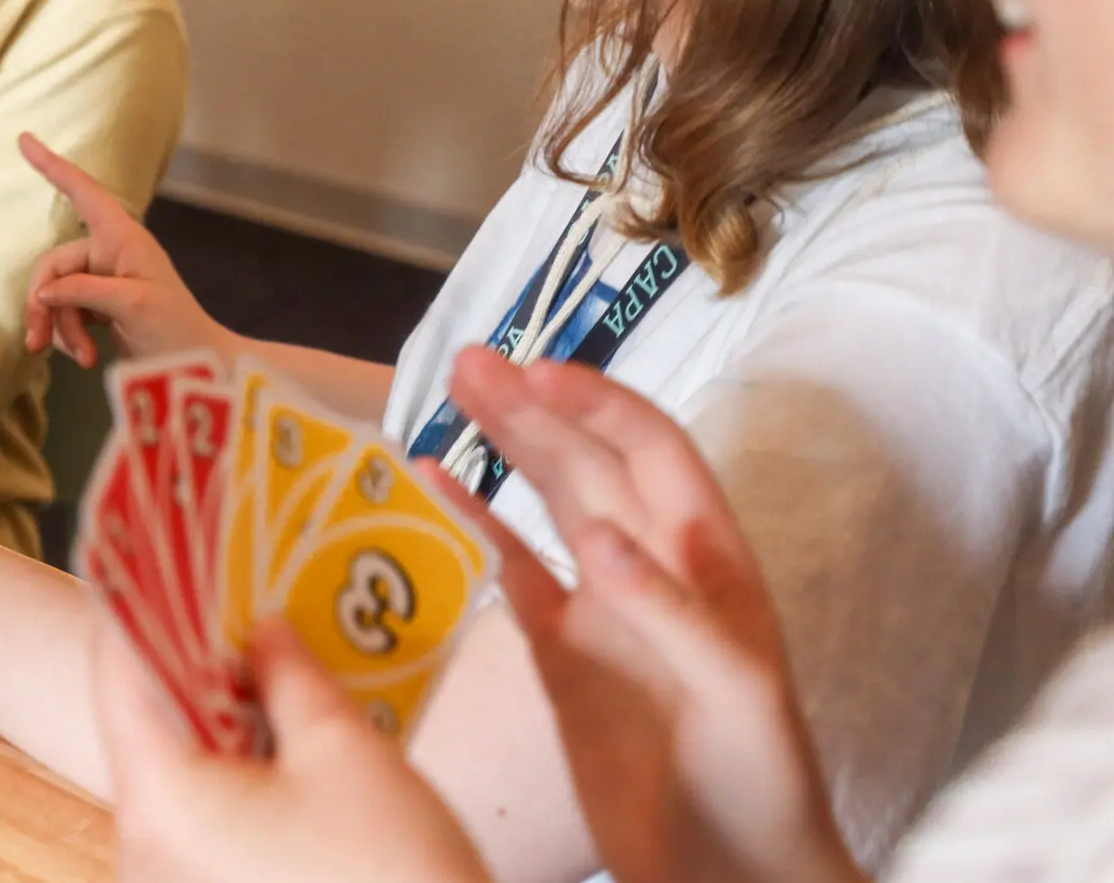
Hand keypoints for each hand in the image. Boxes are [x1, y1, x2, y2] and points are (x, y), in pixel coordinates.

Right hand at [18, 133, 227, 365]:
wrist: (199, 367)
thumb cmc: (176, 327)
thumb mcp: (132, 304)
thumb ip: (83, 291)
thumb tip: (43, 292)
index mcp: (122, 237)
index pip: (83, 192)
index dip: (53, 166)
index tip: (25, 140)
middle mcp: (109, 252)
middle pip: (53, 266)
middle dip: (45, 306)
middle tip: (37, 343)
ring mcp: (102, 280)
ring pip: (56, 295)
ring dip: (61, 329)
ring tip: (82, 359)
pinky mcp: (99, 307)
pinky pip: (66, 314)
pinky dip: (69, 336)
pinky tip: (85, 357)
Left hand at [95, 612, 490, 882]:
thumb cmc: (395, 877)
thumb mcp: (345, 753)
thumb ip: (290, 674)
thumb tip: (264, 629)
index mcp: (157, 799)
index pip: (119, 670)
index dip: (140, 597)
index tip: (161, 543)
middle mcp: (144, 847)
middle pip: (147, 719)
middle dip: (190, 650)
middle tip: (223, 582)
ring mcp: (173, 879)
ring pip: (179, 767)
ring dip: (217, 707)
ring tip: (258, 642)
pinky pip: (204, 812)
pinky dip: (234, 764)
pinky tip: (278, 724)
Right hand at [444, 350, 863, 882]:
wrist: (732, 874)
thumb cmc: (761, 782)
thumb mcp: (735, 692)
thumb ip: (668, 611)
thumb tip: (596, 539)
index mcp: (708, 558)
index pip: (651, 451)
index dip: (598, 404)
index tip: (537, 371)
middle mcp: (652, 566)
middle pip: (588, 460)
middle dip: (532, 406)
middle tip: (468, 363)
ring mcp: (602, 607)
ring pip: (546, 500)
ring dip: (504, 444)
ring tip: (454, 390)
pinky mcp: (560, 654)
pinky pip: (510, 571)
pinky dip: (471, 525)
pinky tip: (433, 483)